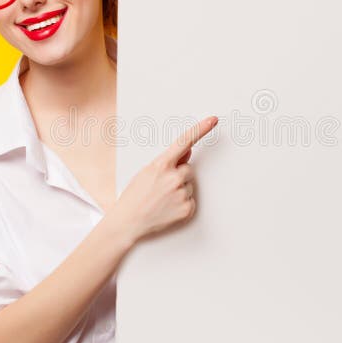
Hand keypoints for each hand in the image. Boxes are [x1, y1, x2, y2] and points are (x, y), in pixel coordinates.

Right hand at [109, 116, 218, 242]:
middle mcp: (174, 178)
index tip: (213, 120)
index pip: (184, 142)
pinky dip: (181, 203)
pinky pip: (191, 200)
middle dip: (178, 176)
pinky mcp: (187, 208)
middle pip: (188, 170)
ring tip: (161, 200)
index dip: (200, 129)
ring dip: (179, 190)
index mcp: (162, 165)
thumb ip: (169, 161)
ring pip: (189, 185)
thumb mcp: (147, 172)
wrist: (128, 222)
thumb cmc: (134, 196)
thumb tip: (188, 151)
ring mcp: (182, 194)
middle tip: (161, 188)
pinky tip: (167, 208)